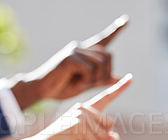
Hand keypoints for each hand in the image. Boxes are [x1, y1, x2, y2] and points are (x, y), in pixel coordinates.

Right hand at [11, 15, 128, 108]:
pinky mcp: (70, 57)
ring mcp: (75, 51)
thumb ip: (101, 80)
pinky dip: (85, 81)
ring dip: (94, 80)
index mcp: (85, 52)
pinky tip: (75, 82)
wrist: (42, 90)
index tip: (126, 20)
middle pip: (108, 56)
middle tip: (89, 84)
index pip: (104, 39)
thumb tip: (118, 78)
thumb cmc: (61, 87)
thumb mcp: (85, 84)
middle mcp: (81, 47)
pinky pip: (90, 70)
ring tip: (79, 84)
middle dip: (105, 74)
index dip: (115, 30)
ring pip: (101, 64)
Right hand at [33, 73, 131, 139]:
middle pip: (109, 125)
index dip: (119, 87)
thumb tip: (116, 136)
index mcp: (85, 110)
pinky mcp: (78, 122)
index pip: (105, 97)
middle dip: (98, 139)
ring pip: (103, 134)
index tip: (131, 77)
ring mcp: (80, 113)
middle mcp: (83, 107)